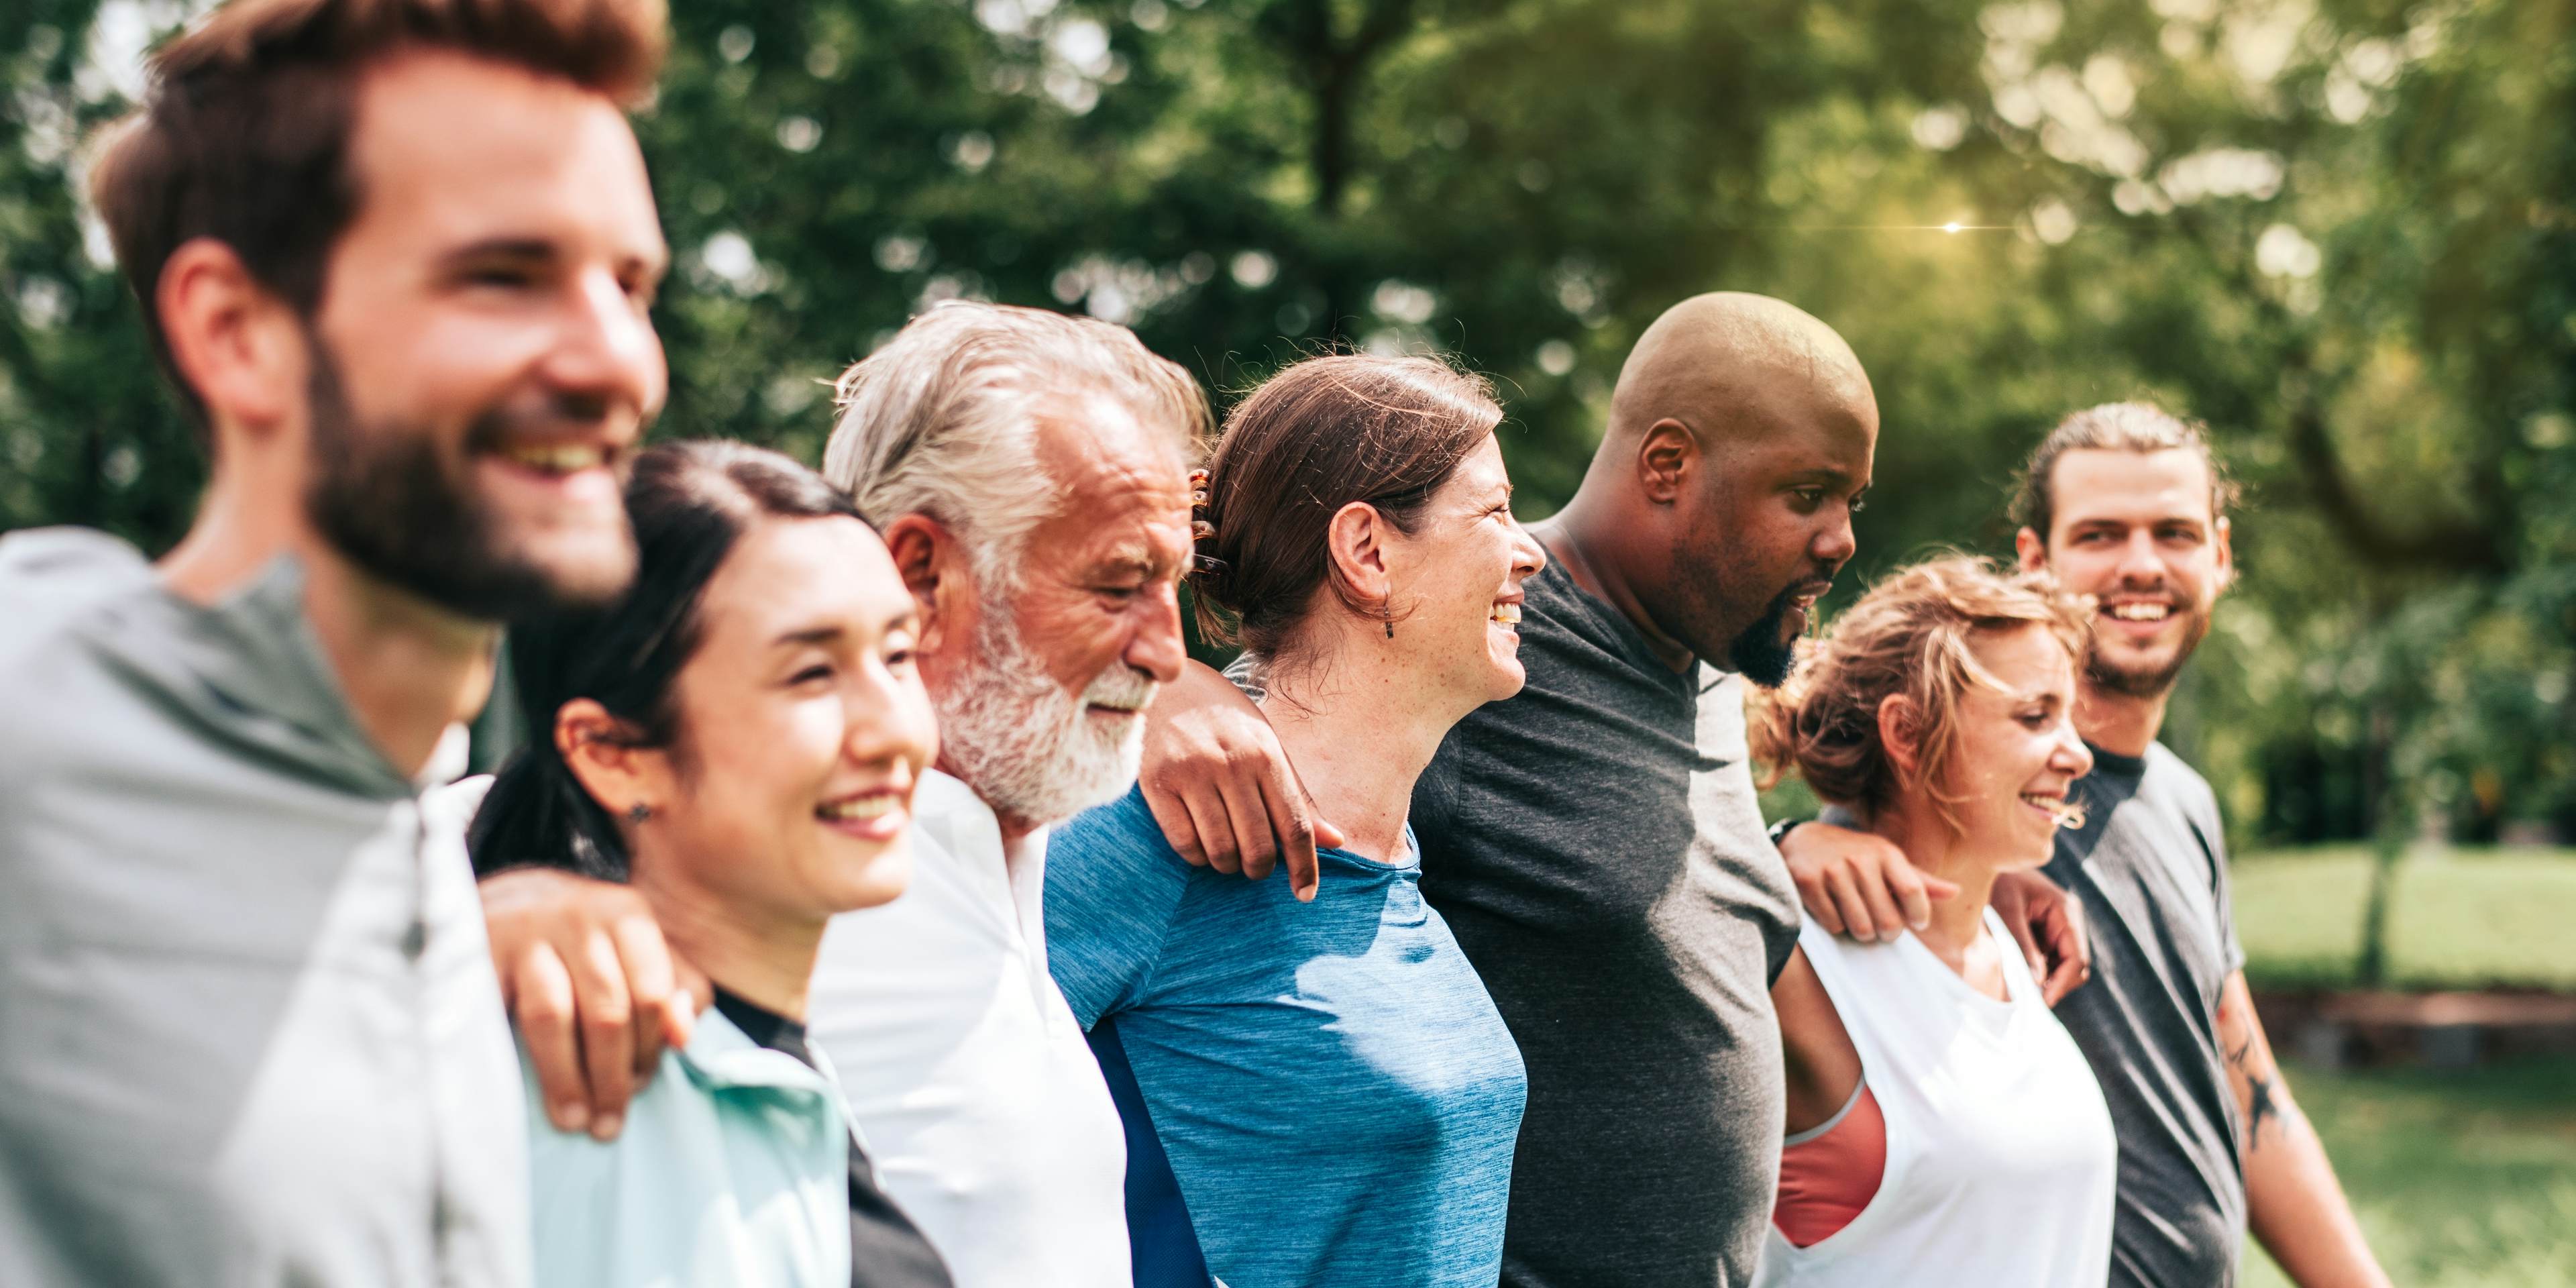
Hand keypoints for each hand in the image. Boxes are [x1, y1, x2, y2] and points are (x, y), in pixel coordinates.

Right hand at [480, 866, 707, 1139]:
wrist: (506, 897)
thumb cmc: (584, 940)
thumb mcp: (638, 950)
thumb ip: (676, 989)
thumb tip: (684, 1037)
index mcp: (627, 916)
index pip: (651, 995)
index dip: (649, 1050)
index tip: (639, 1089)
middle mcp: (579, 917)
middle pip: (606, 1009)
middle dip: (611, 1075)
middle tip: (608, 1123)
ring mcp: (525, 933)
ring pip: (552, 1015)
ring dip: (565, 1076)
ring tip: (573, 1120)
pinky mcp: (479, 954)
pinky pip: (497, 1016)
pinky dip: (508, 1056)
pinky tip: (517, 1093)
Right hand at [1138, 660, 1343, 901]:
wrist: (1163, 686)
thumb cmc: (1224, 721)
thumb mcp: (1266, 746)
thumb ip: (1297, 794)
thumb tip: (1336, 841)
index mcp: (1265, 754)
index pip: (1295, 825)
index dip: (1305, 867)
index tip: (1306, 895)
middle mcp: (1231, 764)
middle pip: (1259, 846)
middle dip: (1261, 869)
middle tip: (1256, 866)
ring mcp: (1192, 774)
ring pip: (1221, 851)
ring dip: (1228, 866)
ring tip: (1228, 855)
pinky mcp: (1157, 784)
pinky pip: (1185, 844)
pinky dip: (1197, 858)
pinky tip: (1201, 846)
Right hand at [1778, 822, 1958, 941]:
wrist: (1803, 842)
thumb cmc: (1855, 857)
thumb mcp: (1888, 862)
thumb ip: (1919, 881)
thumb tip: (1955, 892)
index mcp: (1886, 853)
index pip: (1914, 893)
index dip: (1918, 916)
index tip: (1916, 922)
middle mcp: (1860, 860)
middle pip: (1888, 921)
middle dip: (1888, 933)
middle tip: (1883, 929)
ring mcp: (1833, 871)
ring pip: (1860, 928)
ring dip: (1862, 932)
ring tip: (1859, 921)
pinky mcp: (1808, 883)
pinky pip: (1833, 925)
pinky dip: (1837, 926)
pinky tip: (1834, 911)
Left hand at [1990, 868, 2091, 1003]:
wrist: (1983, 860)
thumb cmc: (1994, 880)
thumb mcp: (2005, 911)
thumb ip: (2021, 945)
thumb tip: (2037, 983)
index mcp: (2066, 911)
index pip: (2077, 958)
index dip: (2062, 983)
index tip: (2041, 1001)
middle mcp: (2068, 920)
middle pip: (2075, 967)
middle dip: (2055, 985)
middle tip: (2027, 999)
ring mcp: (2059, 927)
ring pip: (2062, 967)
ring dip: (2045, 980)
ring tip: (2017, 986)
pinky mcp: (2046, 933)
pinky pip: (2048, 961)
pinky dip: (2036, 972)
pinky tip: (2016, 973)